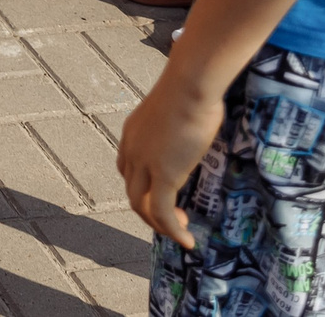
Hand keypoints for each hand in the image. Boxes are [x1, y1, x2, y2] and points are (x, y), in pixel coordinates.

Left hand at [117, 70, 223, 248]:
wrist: (190, 84)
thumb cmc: (193, 87)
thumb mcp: (178, 106)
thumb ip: (178, 120)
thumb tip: (197, 115)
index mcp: (132, 132)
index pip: (127, 168)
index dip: (142, 186)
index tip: (163, 194)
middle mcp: (131, 150)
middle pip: (132, 190)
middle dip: (149, 210)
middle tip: (174, 217)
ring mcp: (144, 163)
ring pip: (142, 206)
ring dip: (160, 224)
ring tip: (181, 231)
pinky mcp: (162, 175)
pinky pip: (161, 213)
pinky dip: (172, 230)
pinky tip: (187, 240)